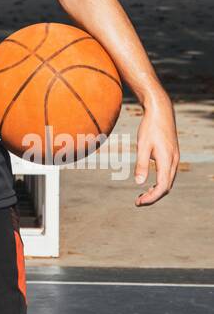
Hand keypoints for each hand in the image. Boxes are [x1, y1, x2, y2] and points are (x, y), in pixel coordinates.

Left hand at [133, 89, 179, 205]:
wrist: (161, 111)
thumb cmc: (150, 127)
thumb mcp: (142, 145)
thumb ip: (141, 164)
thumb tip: (139, 183)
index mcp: (167, 160)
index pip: (162, 187)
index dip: (151, 197)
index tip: (138, 202)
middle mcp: (174, 161)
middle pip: (166, 187)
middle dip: (153, 196)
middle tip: (138, 201)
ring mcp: (175, 158)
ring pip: (168, 181)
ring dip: (156, 190)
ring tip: (142, 195)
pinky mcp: (172, 154)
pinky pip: (168, 174)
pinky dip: (159, 181)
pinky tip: (149, 182)